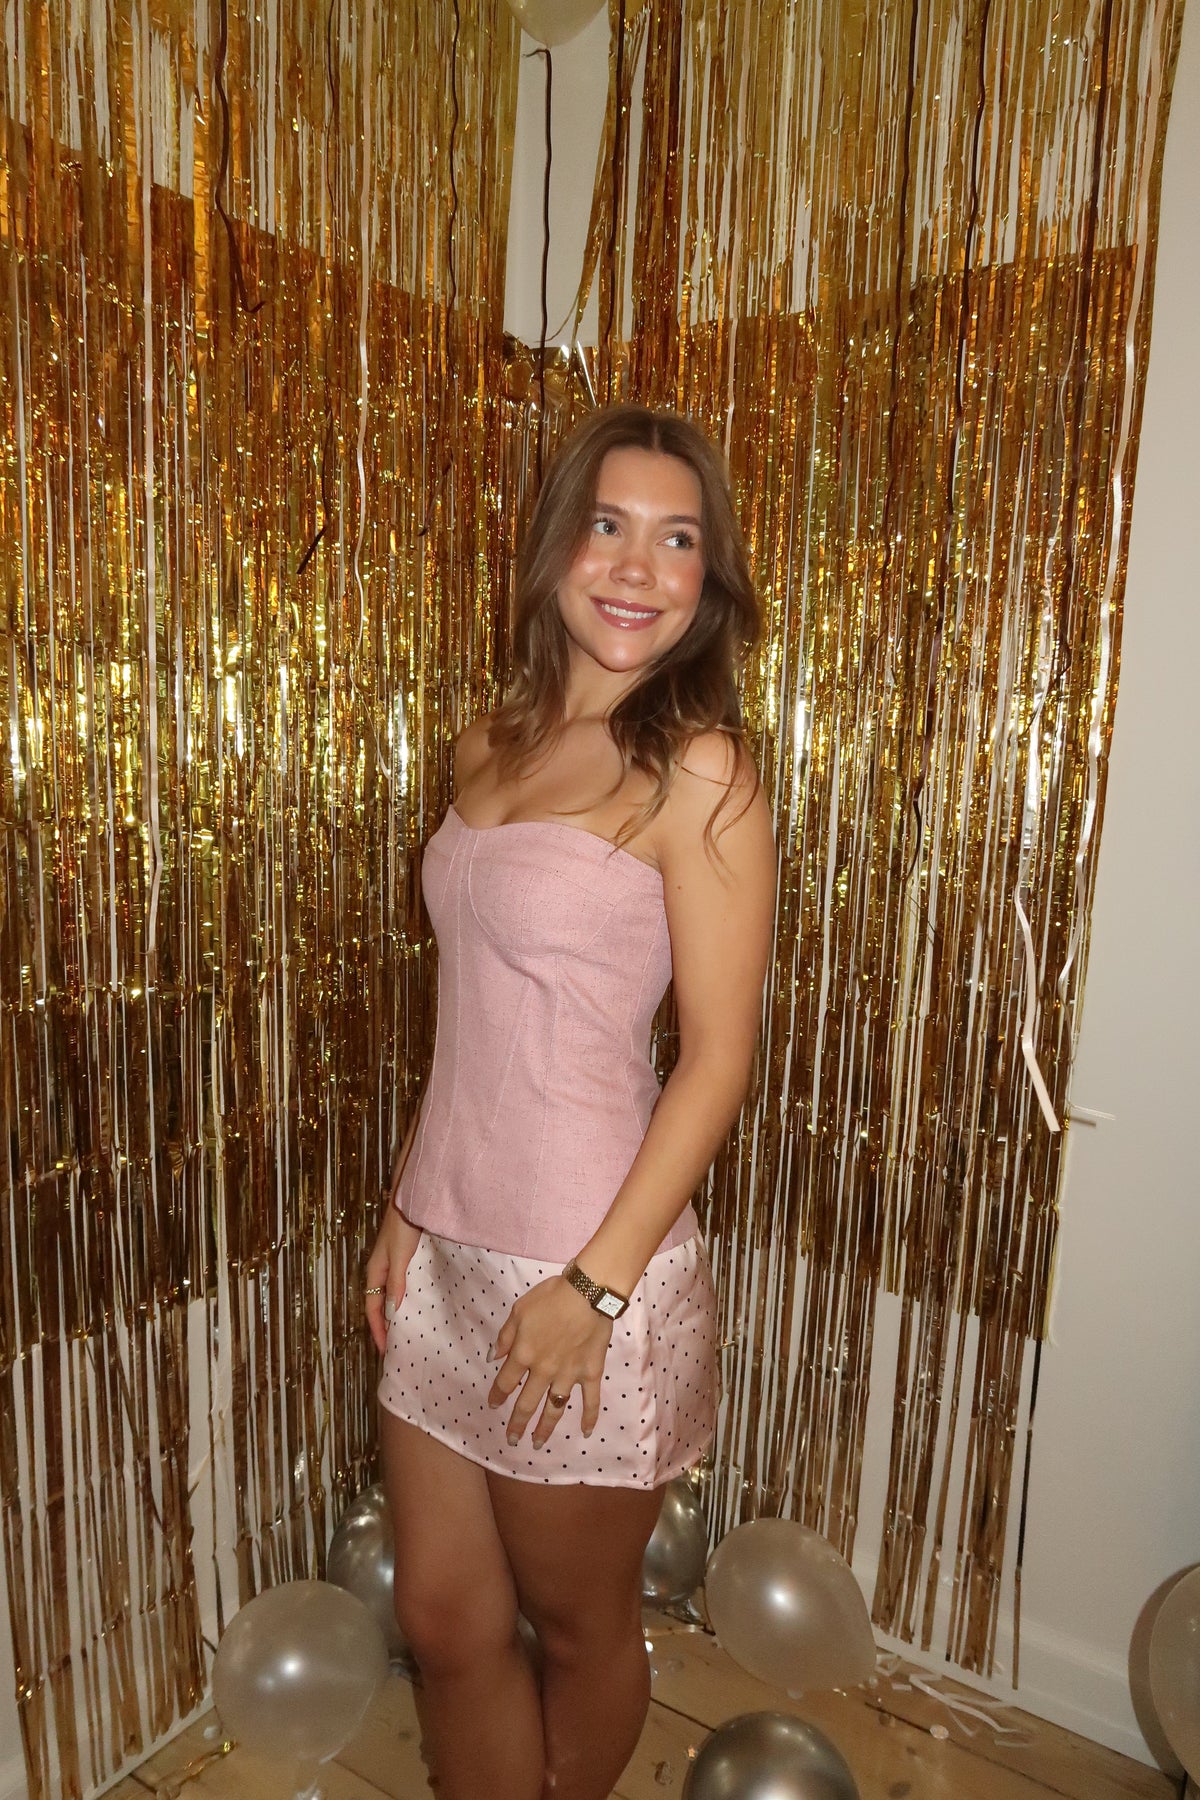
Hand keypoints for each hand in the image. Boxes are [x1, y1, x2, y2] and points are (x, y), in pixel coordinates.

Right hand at [364, 1205, 422, 1354]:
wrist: (412, 1199)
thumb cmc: (404, 1226)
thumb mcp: (399, 1256)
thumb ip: (396, 1282)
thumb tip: (392, 1312)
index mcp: (375, 1271)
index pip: (373, 1308)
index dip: (378, 1329)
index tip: (386, 1350)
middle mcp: (381, 1269)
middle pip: (378, 1303)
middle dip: (384, 1325)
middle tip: (395, 1346)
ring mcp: (392, 1263)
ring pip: (389, 1295)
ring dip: (393, 1313)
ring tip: (405, 1330)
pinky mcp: (404, 1257)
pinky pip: (400, 1285)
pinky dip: (403, 1298)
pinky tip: (415, 1303)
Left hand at [488, 1277, 612, 1448]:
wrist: (587, 1293)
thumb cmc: (550, 1297)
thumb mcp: (519, 1310)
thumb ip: (505, 1336)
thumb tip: (493, 1358)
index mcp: (524, 1355)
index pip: (506, 1382)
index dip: (497, 1395)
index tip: (492, 1405)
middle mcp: (543, 1371)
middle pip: (527, 1404)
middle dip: (517, 1424)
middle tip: (511, 1440)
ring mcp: (568, 1375)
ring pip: (554, 1409)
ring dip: (545, 1428)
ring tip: (537, 1444)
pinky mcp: (590, 1373)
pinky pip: (590, 1400)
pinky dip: (589, 1417)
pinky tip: (585, 1432)